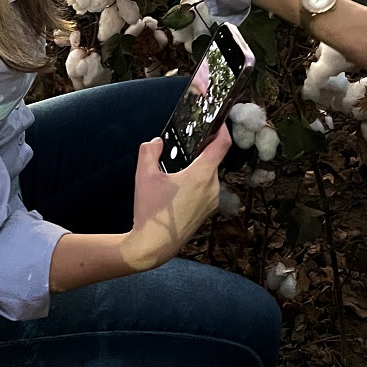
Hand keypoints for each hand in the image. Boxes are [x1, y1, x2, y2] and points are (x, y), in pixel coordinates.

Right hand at [123, 122, 233, 271]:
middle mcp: (212, 187)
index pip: (222, 145)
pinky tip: (176, 189)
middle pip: (212, 160)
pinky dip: (196, 183)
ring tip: (175, 172)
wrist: (154, 245)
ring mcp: (212, 201)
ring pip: (208, 176)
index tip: (219, 121)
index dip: (222, 129)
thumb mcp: (144, 175)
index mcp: (202, 175)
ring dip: (196, 169)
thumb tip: (156, 142)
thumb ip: (149, 151)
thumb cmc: (151, 212)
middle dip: (200, 151)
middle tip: (183, 147)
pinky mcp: (207, 212)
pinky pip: (206, 190)